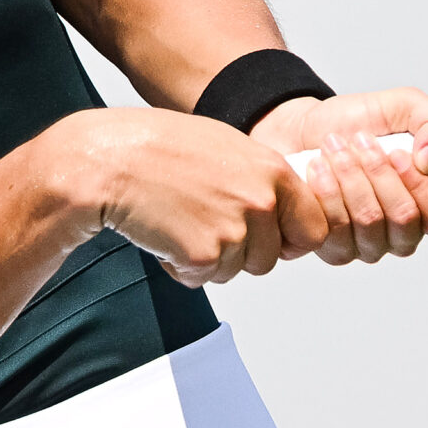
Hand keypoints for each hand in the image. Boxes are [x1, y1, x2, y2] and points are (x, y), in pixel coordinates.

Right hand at [41, 109, 328, 286]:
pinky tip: (165, 233)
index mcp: (274, 172)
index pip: (314, 230)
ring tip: (183, 221)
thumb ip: (263, 180)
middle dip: (243, 253)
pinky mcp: (204, 255)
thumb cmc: (164, 148)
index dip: (292, 241)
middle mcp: (261, 201)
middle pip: (271, 258)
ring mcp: (235, 230)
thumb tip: (286, 210)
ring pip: (236, 271)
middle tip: (207, 225)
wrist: (113, 161)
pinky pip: (203, 279)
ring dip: (211, 259)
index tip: (274, 239)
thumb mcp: (229, 149)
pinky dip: (182, 266)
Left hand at [252, 90, 427, 264]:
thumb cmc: (355, 123)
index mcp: (427, 204)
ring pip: (369, 222)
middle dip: (378, 172)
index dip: (422, 186)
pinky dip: (326, 191)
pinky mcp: (336, 250)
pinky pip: (336, 230)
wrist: (302, 129)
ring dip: (350, 176)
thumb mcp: (404, 106)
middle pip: (404, 219)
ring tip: (334, 146)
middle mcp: (402, 232)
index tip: (396, 153)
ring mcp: (370, 245)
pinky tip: (318, 168)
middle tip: (359, 140)